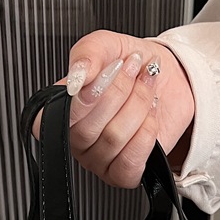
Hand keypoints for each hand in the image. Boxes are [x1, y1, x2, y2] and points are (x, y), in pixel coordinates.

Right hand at [33, 30, 194, 187]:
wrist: (170, 77)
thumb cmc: (133, 65)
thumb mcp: (107, 45)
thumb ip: (87, 53)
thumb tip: (77, 75)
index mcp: (63, 109)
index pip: (49, 119)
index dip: (80, 99)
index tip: (102, 71)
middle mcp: (76, 139)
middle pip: (87, 128)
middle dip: (119, 91)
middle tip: (132, 70)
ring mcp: (98, 160)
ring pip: (113, 140)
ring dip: (138, 105)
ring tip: (146, 86)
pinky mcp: (123, 174)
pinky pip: (130, 161)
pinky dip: (147, 132)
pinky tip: (150, 116)